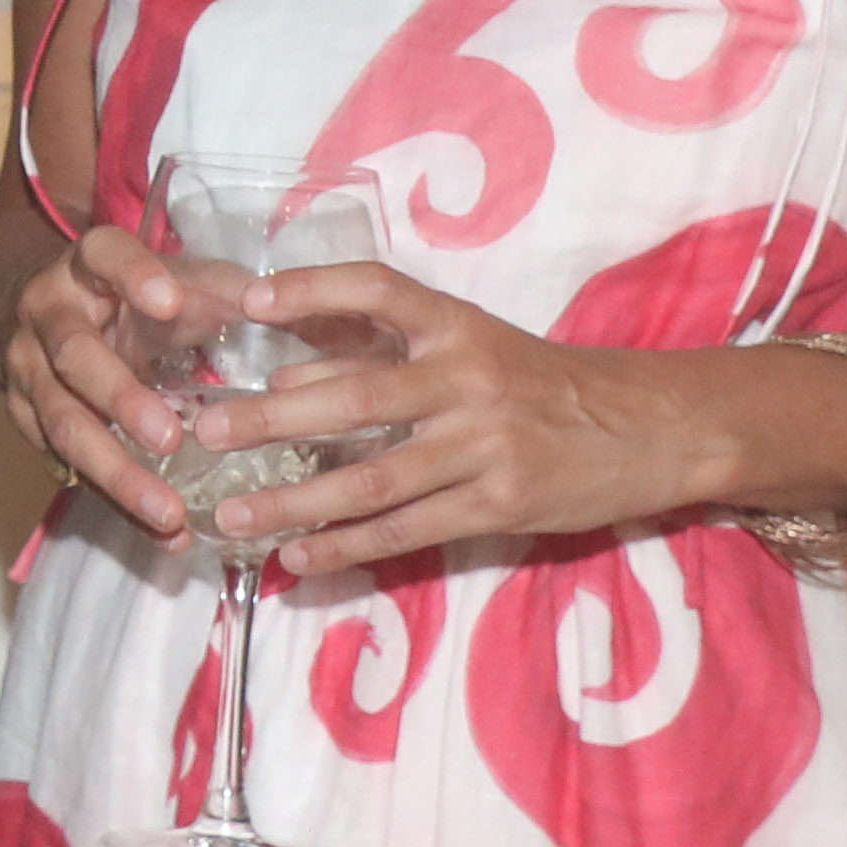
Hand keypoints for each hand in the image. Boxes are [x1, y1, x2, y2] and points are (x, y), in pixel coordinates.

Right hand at [0, 215, 208, 546]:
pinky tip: (162, 535)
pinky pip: (70, 470)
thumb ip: (219, 288)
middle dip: (120, 398)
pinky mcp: (25, 423)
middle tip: (170, 437)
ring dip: (116, 473)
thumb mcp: (167, 276)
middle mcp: (44, 315)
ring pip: (64, 425)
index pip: (102, 256)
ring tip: (169, 514)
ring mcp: (26, 372)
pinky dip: (117, 504)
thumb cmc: (123, 295)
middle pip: (74, 356)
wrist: (31, 311)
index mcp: (84, 266)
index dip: (131, 276)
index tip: (169, 301)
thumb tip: (283, 308)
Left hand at [179, 254, 770, 576]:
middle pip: (355, 398)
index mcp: (456, 324)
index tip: (250, 299)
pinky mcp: (498, 504)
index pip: (376, 288)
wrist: (643, 428)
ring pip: (371, 479)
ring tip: (232, 515)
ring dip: (293, 501)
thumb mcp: (471, 348)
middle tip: (203, 434)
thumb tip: (288, 372)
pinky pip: (406, 529)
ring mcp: (483, 446)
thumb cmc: (538, 382)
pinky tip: (297, 557)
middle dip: (271, 419)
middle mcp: (466, 379)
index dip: (312, 289)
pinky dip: (346, 546)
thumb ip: (387, 357)